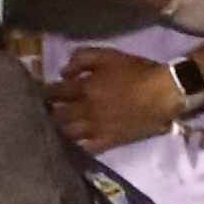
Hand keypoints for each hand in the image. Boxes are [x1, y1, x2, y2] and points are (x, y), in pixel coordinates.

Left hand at [46, 47, 190, 152]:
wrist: (164, 94)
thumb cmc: (137, 71)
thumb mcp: (108, 55)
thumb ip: (82, 59)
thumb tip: (63, 72)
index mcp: (84, 88)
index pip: (54, 92)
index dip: (45, 92)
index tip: (40, 92)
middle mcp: (85, 111)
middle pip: (58, 116)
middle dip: (50, 113)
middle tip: (47, 111)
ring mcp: (96, 130)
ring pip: (68, 134)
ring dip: (60, 130)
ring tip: (58, 127)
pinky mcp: (109, 142)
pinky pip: (87, 148)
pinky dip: (78, 146)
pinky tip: (75, 143)